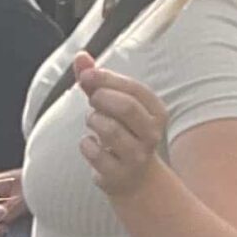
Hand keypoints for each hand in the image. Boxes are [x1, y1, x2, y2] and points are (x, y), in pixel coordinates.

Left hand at [75, 55, 168, 199]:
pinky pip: (94, 151)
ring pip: (109, 129)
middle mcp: (151, 135)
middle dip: (101, 99)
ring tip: (94, 124)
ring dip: (93, 121)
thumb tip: (80, 56)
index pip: (133, 88)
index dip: (106, 78)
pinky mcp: (118, 176)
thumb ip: (98, 80)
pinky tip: (92, 145)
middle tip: (93, 101)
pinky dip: (86, 144)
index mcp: (156, 112)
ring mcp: (136, 158)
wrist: (136, 180)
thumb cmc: (123, 133)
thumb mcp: (114, 105)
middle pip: (126, 107)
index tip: (86, 76)